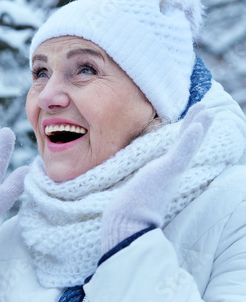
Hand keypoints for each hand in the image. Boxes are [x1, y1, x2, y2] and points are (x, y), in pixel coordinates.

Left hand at [101, 104, 212, 252]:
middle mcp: (171, 174)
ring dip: (198, 126)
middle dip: (197, 126)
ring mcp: (171, 172)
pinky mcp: (167, 172)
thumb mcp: (134, 194)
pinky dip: (189, 140)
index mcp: (164, 176)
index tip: (195, 122)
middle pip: (187, 145)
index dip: (187, 137)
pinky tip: (197, 126)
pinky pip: (181, 153)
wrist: (128, 224)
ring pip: (187, 145)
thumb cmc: (128, 213)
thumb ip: (136, 190)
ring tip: (207, 110)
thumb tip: (125, 196)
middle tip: (207, 108)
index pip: (177, 152)